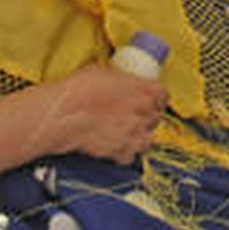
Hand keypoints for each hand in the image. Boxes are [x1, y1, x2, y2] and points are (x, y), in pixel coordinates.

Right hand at [28, 65, 165, 163]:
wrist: (65, 113)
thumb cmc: (81, 89)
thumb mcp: (104, 72)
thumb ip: (119, 79)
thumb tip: (117, 79)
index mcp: (145, 90)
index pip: (163, 95)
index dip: (157, 98)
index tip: (151, 99)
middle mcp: (145, 113)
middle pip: (156, 117)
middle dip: (146, 117)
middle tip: (133, 116)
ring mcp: (135, 134)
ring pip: (148, 141)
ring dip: (139, 138)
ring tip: (127, 134)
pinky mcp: (122, 151)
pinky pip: (130, 157)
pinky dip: (123, 155)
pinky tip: (115, 148)